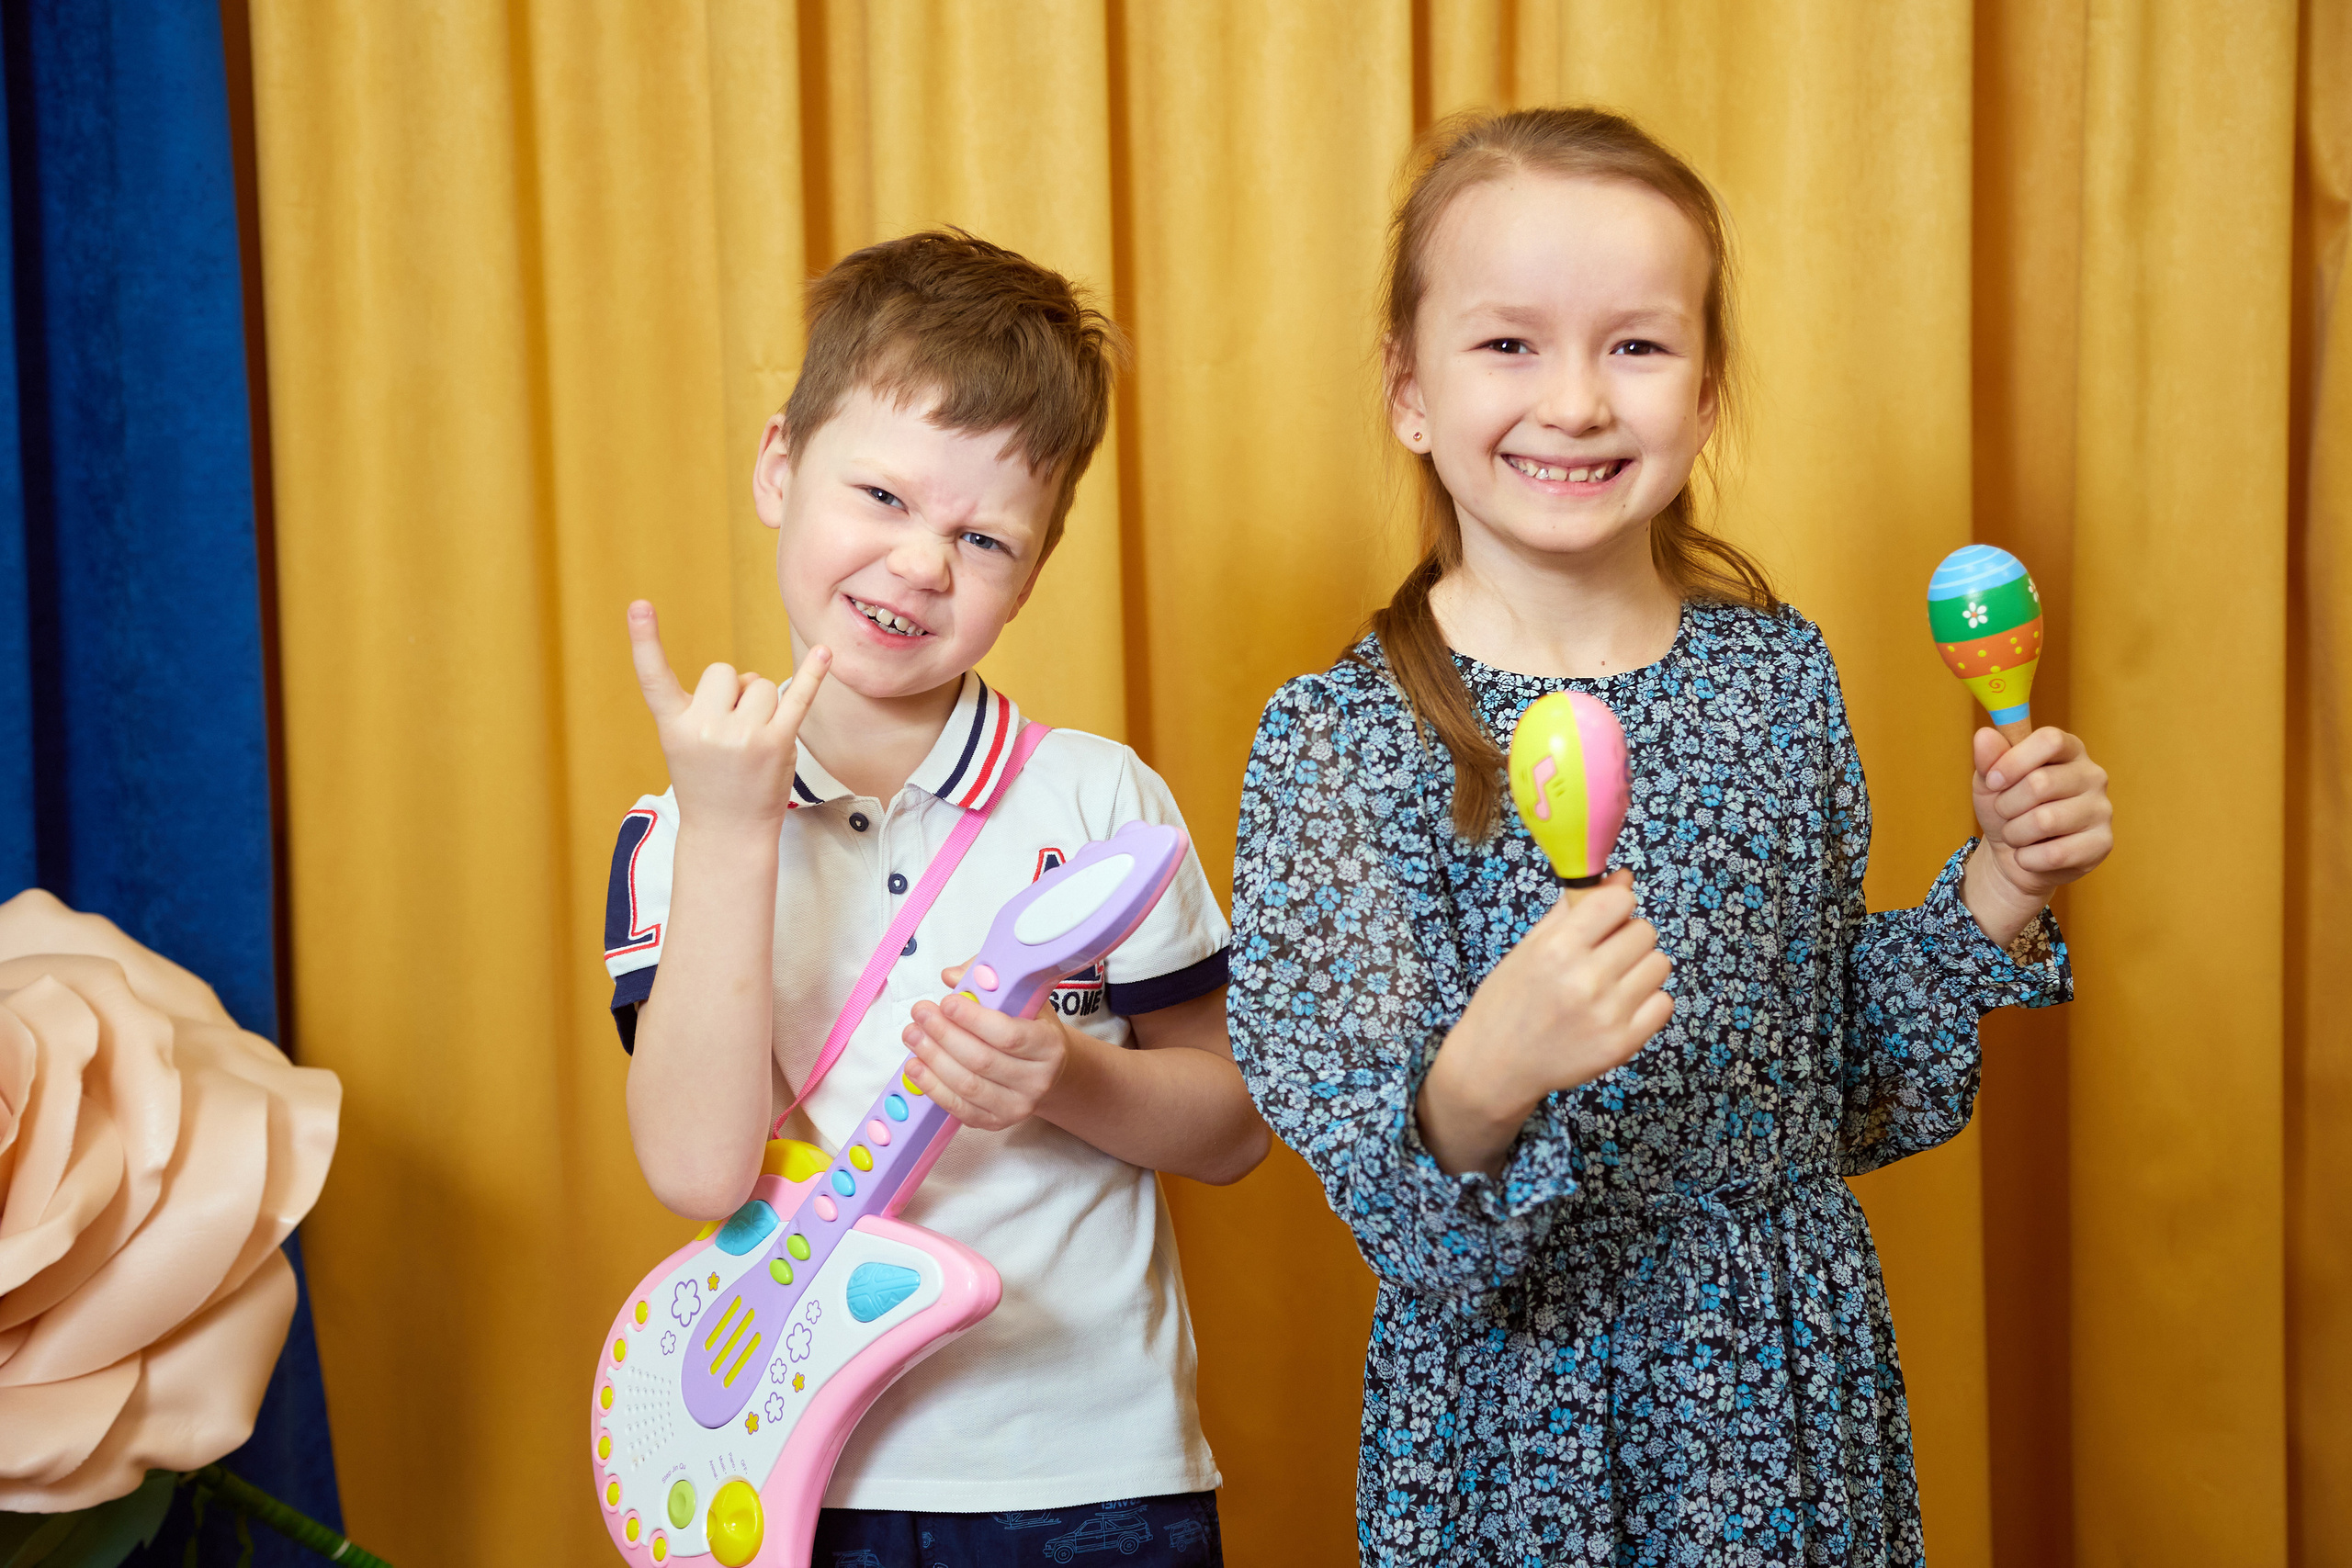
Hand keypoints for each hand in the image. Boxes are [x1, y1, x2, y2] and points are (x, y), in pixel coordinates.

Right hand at [628, 599, 828, 832]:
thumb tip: (748, 681)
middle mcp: (705, 729)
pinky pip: (797, 698)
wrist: (727, 832)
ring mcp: (743, 737)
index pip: (653, 677)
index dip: (644, 640)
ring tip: (752, 742)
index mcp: (674, 726)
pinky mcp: (777, 744)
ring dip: (761, 705)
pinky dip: (814, 675)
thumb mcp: (684, 744)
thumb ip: (704, 707)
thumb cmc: (706, 782)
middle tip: (729, 733)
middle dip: (732, 692)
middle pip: (725, 672)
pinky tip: (826, 653)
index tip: (639, 605)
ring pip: (760, 685)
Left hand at [899, 961, 1071, 1131]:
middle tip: (920, 1013)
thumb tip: (952, 977)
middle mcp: (1037, 1080)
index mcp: (1049, 1046)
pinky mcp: (996, 1122)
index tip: (947, 1002)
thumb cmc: (1030, 1029)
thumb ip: (989, 983)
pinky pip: (958, 1107)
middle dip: (944, 1035)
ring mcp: (1017, 1106)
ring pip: (967, 1085)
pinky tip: (915, 1066)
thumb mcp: (1021, 999)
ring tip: (912, 1035)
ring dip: (933, 1059)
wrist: (1047, 1071)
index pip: (1009, 1035)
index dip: (973, 1019)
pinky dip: (932, 1087)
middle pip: (983, 1061)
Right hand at [1444, 871, 1672, 1113]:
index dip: (1615, 905)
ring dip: (1639, 968)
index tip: (1603, 919)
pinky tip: (1618, 1007)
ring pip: (1659, 964)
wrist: (1495, 1066)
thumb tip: (1622, 877)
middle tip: (1602, 955)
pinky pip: (1663, 1003)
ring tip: (1610, 982)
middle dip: (1627, 936)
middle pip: (1645, 931)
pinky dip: (1646, 1001)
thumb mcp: (1529, 947)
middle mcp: (1585, 980)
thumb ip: (1576, 910)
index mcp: (1557, 948)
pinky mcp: (1623, 1044)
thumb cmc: (1508, 1001)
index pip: (1619, 901)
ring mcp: (1607, 1014)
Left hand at [1966, 726, 2113, 924]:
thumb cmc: (2007, 810)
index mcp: (2069, 750)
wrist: (2015, 856)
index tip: (1992, 780)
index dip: (2014, 760)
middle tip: (2004, 814)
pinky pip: (2055, 854)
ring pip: (2044, 821)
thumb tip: (1984, 735)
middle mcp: (2093, 776)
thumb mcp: (1989, 782)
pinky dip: (2027, 858)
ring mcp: (2102, 810)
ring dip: (2015, 833)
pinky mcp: (2102, 844)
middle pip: (2041, 783)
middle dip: (2007, 805)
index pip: (2050, 740)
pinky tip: (2029, 855)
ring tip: (2017, 835)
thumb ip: (1988, 758)